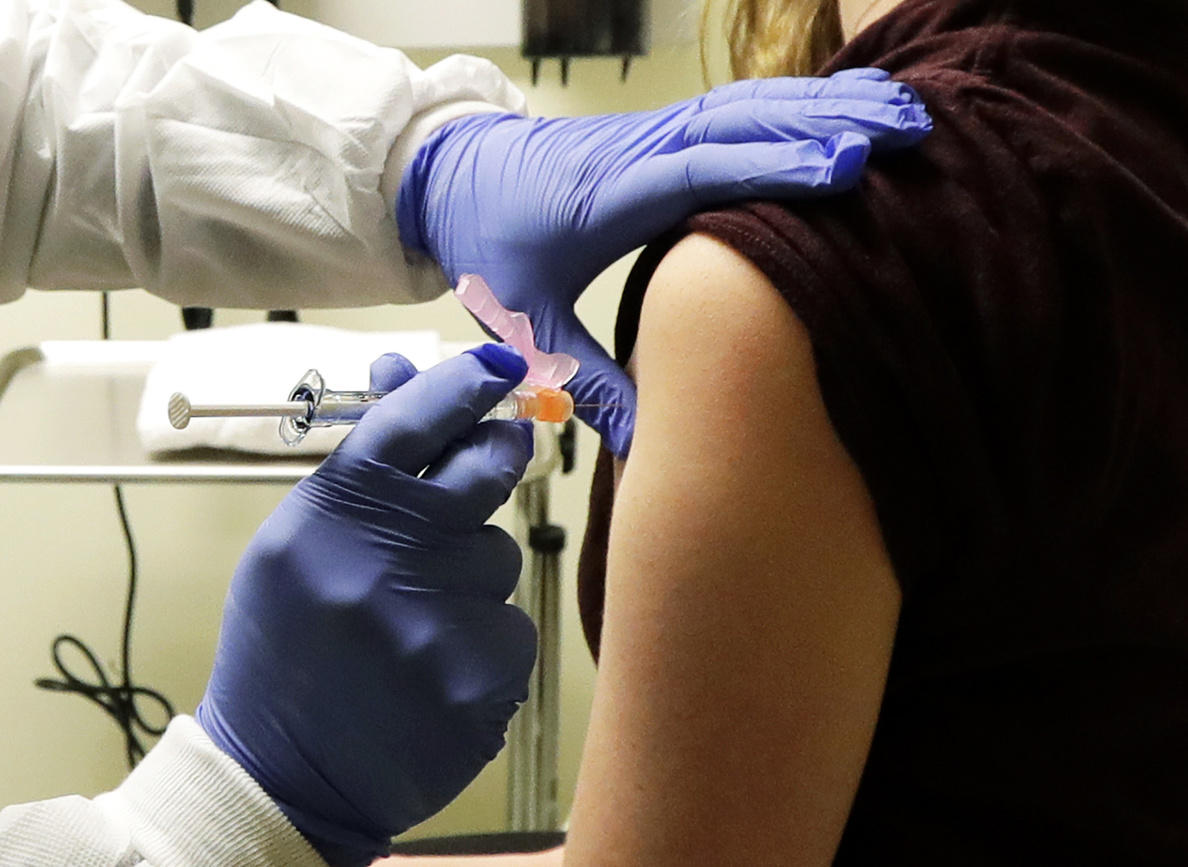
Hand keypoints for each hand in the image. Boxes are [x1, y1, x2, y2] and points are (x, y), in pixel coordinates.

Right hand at [197, 344, 537, 866]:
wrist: (283, 773)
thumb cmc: (291, 645)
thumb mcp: (297, 543)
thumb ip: (358, 466)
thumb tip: (408, 372)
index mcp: (329, 516)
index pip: (410, 420)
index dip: (462, 383)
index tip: (498, 366)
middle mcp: (381, 561)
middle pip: (482, 469)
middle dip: (495, 455)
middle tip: (495, 456)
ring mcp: (436, 622)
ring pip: (499, 557)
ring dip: (472, 576)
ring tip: (416, 621)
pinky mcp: (480, 679)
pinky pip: (512, 627)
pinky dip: (485, 640)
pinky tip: (437, 668)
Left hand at [397, 68, 931, 456]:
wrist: (447, 176)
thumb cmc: (485, 244)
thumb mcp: (523, 324)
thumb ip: (583, 382)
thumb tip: (644, 450)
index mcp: (606, 195)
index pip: (701, 171)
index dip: (773, 167)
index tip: (847, 170)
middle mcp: (639, 150)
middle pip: (744, 121)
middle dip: (829, 121)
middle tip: (911, 132)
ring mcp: (652, 134)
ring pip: (749, 106)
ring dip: (824, 103)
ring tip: (903, 113)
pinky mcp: (660, 133)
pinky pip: (737, 110)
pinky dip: (795, 104)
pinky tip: (844, 108)